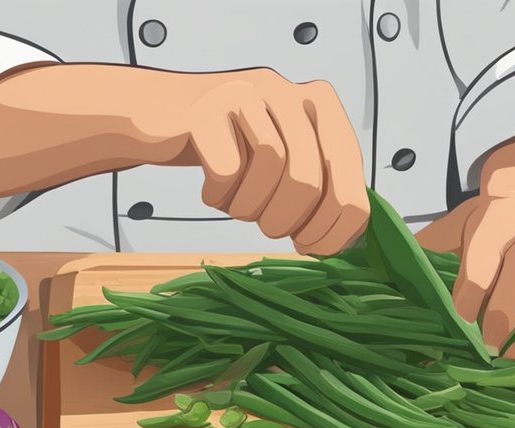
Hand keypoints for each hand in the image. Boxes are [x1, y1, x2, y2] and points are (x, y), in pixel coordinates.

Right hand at [134, 68, 369, 254]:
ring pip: (272, 169)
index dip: (335, 226)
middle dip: (291, 221)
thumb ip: (323, 189)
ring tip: (240, 208)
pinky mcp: (209, 107)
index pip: (350, 176)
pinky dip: (222, 194)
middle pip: (309, 178)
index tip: (313, 248)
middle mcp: (291, 92)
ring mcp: (249, 93)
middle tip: (272, 231)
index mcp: (323, 106)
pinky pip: (229, 168)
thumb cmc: (233, 150)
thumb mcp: (286, 164)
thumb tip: (348, 240)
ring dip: (253, 208)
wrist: (164, 120)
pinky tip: (214, 191)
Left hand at [416, 136, 514, 360]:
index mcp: (500, 211)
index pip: (485, 251)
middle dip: (503, 316)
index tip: (458, 322)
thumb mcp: (453, 233)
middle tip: (486, 346)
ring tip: (510, 355)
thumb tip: (378, 291)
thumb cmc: (486, 233)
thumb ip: (426, 259)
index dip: (470, 291)